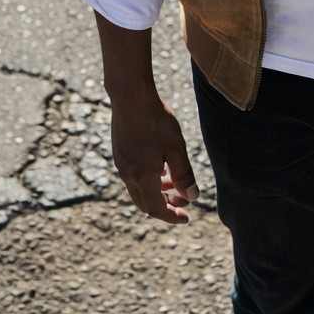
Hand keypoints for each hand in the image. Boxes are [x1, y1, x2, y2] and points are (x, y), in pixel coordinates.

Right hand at [109, 88, 198, 222]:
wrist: (130, 96)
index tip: (186, 218)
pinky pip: (134, 175)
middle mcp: (128, 175)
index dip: (172, 216)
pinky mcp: (120, 152)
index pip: (156, 209)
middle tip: (184, 202)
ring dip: (158, 192)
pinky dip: (149, 179)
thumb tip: (192, 197)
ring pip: (139, 188)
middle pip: (146, 202)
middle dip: (166, 206)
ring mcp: (122, 163)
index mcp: (142, 177)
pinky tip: (161, 166)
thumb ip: (183, 175)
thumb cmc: (155, 120)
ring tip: (175, 184)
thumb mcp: (176, 148)